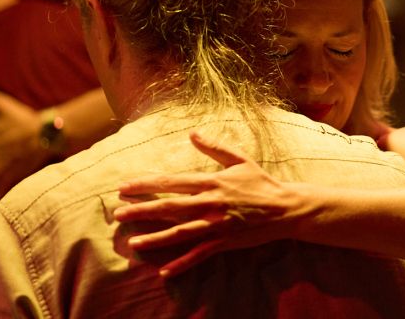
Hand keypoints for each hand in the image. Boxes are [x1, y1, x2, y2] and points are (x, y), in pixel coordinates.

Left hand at [114, 131, 302, 276]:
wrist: (285, 208)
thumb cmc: (261, 182)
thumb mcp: (239, 160)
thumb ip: (214, 147)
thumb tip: (193, 133)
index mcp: (211, 182)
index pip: (172, 183)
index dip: (146, 184)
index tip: (125, 186)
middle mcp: (210, 203)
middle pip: (169, 208)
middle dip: (142, 210)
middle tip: (118, 214)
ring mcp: (217, 225)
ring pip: (180, 233)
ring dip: (155, 239)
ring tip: (133, 242)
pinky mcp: (225, 242)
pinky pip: (200, 254)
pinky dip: (182, 263)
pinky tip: (164, 271)